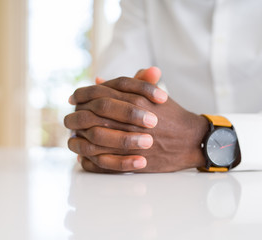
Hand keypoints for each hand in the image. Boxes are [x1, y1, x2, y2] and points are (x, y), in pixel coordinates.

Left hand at [64, 72, 208, 172]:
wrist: (191, 139)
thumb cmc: (171, 115)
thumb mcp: (152, 93)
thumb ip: (127, 83)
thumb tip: (98, 79)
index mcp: (134, 98)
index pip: (98, 93)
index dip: (81, 94)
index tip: (73, 97)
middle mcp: (130, 118)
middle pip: (90, 115)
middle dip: (76, 116)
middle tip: (70, 117)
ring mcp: (131, 141)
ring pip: (93, 139)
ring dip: (79, 138)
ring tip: (73, 136)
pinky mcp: (133, 161)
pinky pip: (102, 162)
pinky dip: (89, 160)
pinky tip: (83, 156)